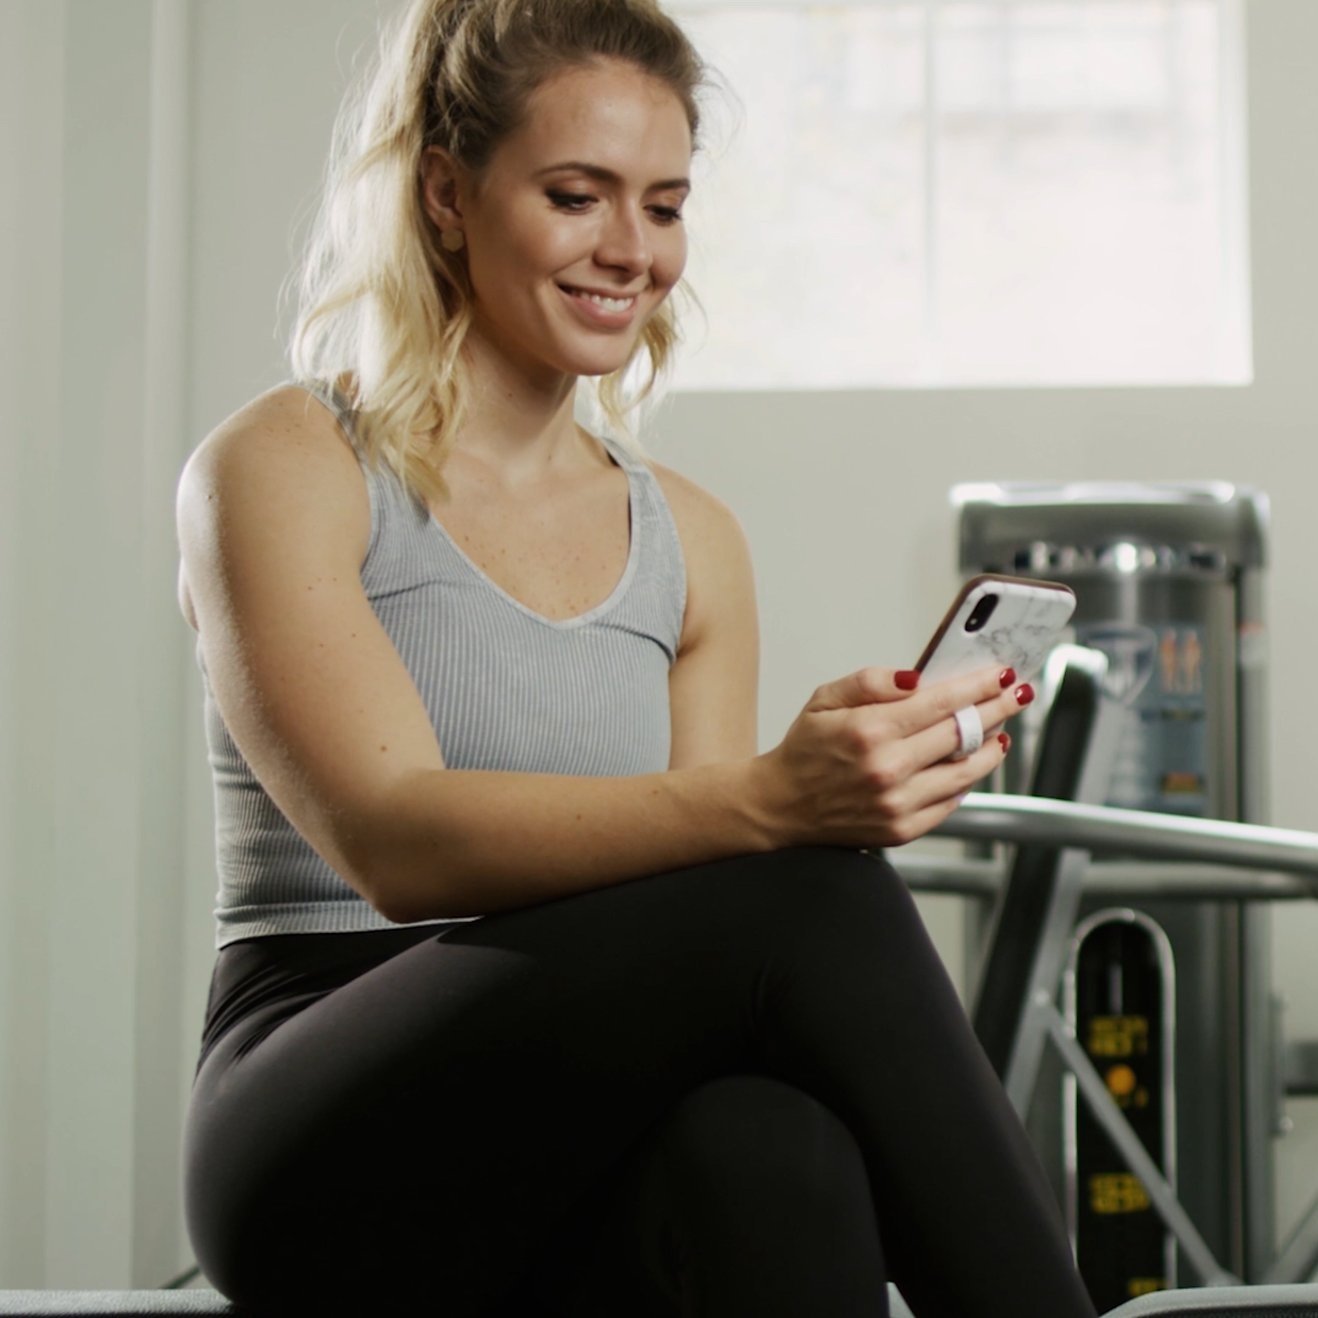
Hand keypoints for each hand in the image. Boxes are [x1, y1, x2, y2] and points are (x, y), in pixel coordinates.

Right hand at [758, 664, 1031, 848]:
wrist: (781, 807)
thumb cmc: (805, 750)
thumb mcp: (824, 699)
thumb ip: (870, 681)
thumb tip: (916, 677)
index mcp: (869, 730)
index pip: (941, 702)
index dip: (978, 685)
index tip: (1000, 674)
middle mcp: (887, 768)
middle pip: (962, 733)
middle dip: (996, 708)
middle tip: (1016, 694)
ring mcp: (898, 803)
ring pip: (966, 771)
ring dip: (992, 746)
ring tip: (1002, 729)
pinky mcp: (903, 829)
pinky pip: (951, 800)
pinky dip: (968, 779)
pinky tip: (973, 762)